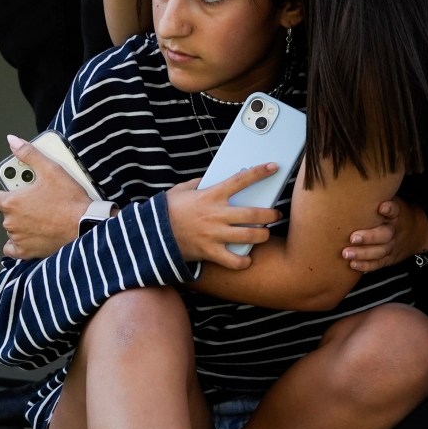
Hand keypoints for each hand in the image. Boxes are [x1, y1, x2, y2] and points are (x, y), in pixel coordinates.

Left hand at [0, 135, 90, 260]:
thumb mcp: (50, 169)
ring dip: (21, 224)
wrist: (85, 225)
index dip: (11, 193)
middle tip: (38, 203)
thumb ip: (28, 154)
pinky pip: (13, 249)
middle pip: (7, 213)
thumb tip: (12, 141)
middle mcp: (10, 222)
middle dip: (19, 208)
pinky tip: (30, 236)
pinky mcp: (27, 252)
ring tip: (41, 217)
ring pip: (12, 229)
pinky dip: (19, 244)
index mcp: (11, 202)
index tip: (23, 192)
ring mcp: (18, 238)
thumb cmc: (68, 200)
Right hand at [164, 167, 281, 268]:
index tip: (272, 167)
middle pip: (253, 213)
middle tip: (275, 214)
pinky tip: (246, 259)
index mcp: (211, 195)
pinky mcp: (210, 252)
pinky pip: (233, 261)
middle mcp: (216, 214)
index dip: (259, 172)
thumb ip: (199, 183)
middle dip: (270, 214)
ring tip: (265, 234)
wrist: (151, 235)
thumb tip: (211, 178)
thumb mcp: (182, 190)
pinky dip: (243, 261)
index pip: (240, 180)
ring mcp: (214, 234)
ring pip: (249, 236)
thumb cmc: (167, 211)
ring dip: (262, 235)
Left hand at [341, 198, 427, 272]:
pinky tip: (353, 264)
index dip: (389, 209)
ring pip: (380, 251)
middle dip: (370, 237)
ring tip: (347, 253)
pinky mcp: (389, 258)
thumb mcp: (393, 201)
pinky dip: (366, 266)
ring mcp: (393, 246)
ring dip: (363, 254)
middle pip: (385, 235)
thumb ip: (377, 197)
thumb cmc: (395, 214)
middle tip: (353, 237)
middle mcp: (395, 230)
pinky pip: (378, 263)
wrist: (417, 232)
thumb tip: (351, 182)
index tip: (382, 207)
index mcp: (397, 214)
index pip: (395, 210)